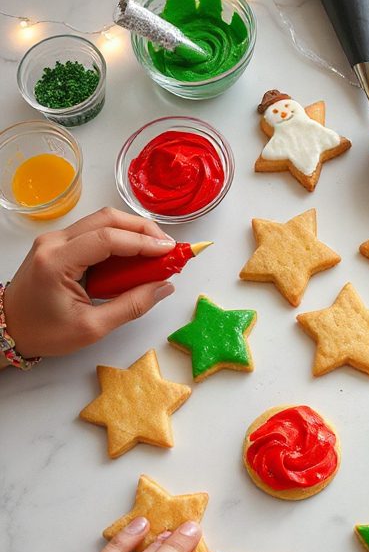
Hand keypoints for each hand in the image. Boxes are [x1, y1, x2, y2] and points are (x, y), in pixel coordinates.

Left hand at [3, 207, 176, 357]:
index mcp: (56, 262)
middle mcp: (53, 242)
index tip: (169, 251)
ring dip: (132, 232)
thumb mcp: (92, 328)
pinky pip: (94, 232)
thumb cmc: (44, 332)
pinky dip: (119, 239)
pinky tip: (135, 254)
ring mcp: (54, 239)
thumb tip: (164, 287)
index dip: (142, 241)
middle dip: (142, 229)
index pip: (107, 239)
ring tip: (156, 252)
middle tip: (169, 248)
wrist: (9, 328)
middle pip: (106, 219)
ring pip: (101, 221)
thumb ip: (131, 306)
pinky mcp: (59, 243)